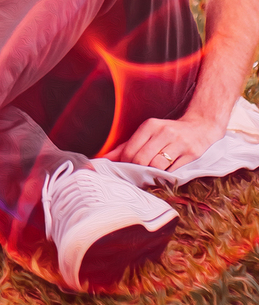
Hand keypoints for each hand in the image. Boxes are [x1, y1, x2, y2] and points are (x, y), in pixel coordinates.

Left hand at [106, 111, 225, 171]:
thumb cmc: (168, 132)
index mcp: (150, 125)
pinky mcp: (192, 154)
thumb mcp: (147, 133)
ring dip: (151, 176)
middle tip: (136, 178)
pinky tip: (164, 177)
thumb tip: (105, 159)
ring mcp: (179, 143)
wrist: (200, 126)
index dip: (125, 164)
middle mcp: (164, 132)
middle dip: (137, 172)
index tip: (125, 171)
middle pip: (143, 160)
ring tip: (149, 178)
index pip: (131, 150)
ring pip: (157, 166)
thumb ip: (126, 146)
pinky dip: (166, 177)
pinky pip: (174, 171)